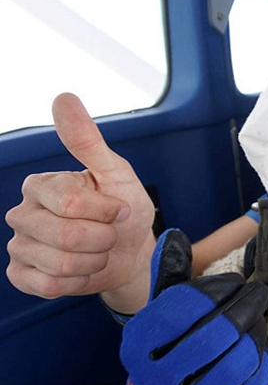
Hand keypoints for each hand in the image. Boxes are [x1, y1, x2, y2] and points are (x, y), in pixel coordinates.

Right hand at [5, 93, 155, 311]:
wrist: (131, 252)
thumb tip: (63, 98)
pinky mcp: (22, 275)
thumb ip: (87, 141)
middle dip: (103, 239)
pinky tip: (82, 270)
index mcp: (41, 185)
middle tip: (108, 234)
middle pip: (66, 236)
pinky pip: (47, 286)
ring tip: (97, 251)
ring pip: (60, 265)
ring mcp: (20, 245)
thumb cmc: (123, 210)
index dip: (107, 212)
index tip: (117, 208)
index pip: (72, 204)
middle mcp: (22, 213)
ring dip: (94, 261)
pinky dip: (77, 282)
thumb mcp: (115, 173)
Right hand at [119, 230, 267, 384]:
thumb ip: (169, 277)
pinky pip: (252, 382)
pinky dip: (260, 358)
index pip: (182, 307)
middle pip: (216, 334)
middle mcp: (155, 377)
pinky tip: (256, 347)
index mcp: (137, 344)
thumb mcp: (159, 316)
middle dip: (246, 306)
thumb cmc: (165, 351)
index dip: (216, 287)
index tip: (234, 280)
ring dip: (255, 332)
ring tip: (256, 319)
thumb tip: (175, 236)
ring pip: (238, 359)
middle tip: (258, 291)